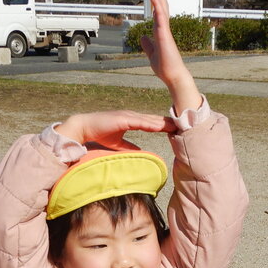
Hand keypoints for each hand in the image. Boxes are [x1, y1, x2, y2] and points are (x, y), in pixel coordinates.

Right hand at [55, 109, 175, 146]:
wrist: (85, 128)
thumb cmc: (99, 134)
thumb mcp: (118, 143)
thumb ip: (129, 146)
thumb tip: (140, 152)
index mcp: (131, 120)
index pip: (151, 122)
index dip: (163, 125)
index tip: (176, 128)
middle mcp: (131, 116)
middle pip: (153, 119)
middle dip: (168, 122)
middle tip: (183, 124)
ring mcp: (127, 116)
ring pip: (149, 120)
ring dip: (162, 122)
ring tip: (176, 125)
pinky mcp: (122, 119)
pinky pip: (139, 122)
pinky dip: (150, 124)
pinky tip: (159, 126)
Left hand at [140, 0, 201, 114]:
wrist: (172, 77)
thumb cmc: (165, 67)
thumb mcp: (152, 54)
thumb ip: (148, 45)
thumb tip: (143, 37)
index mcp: (161, 32)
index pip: (158, 12)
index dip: (155, 1)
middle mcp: (164, 29)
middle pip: (161, 6)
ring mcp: (165, 31)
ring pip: (162, 9)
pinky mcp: (165, 35)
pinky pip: (161, 17)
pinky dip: (157, 6)